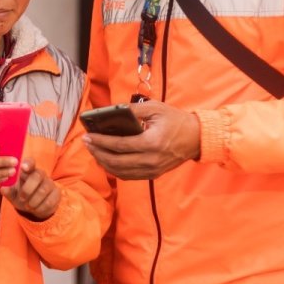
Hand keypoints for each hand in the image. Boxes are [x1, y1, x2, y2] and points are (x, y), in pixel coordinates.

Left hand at [2, 159, 59, 220]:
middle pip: (37, 175)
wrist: (34, 208)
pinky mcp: (56, 193)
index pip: (30, 162)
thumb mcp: (13, 195)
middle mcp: (40, 174)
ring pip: (43, 189)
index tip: (23, 167)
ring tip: (28, 206)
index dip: (28, 163)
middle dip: (28, 189)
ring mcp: (50, 183)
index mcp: (28, 171)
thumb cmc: (22, 197)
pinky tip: (35, 209)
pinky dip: (40, 207)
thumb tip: (3, 188)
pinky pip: (50, 200)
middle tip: (22, 198)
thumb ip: (8, 192)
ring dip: (33, 200)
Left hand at [83, 101, 200, 179]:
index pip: (120, 145)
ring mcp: (152, 170)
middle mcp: (151, 160)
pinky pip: (129, 176)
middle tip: (86, 142)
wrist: (196, 139)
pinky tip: (106, 160)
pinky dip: (114, 170)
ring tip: (93, 150)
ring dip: (104, 162)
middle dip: (98, 152)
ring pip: (120, 172)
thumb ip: (134, 109)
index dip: (101, 141)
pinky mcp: (153, 174)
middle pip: (116, 161)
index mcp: (152, 143)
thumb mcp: (156, 108)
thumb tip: (111, 111)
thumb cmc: (175, 120)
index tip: (88, 136)